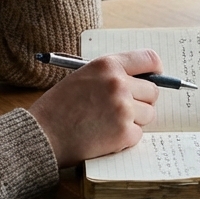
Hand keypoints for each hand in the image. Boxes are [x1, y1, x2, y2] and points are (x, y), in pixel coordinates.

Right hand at [26, 49, 161, 167]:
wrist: (43, 134)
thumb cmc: (58, 107)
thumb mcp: (83, 77)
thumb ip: (111, 75)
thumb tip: (142, 80)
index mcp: (108, 65)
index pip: (149, 60)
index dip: (156, 70)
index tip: (156, 77)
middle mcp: (118, 84)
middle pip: (153, 91)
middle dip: (142, 101)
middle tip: (122, 109)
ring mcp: (123, 109)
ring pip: (149, 114)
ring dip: (134, 120)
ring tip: (108, 123)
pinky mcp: (124, 133)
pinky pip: (138, 134)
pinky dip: (125, 138)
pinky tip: (104, 135)